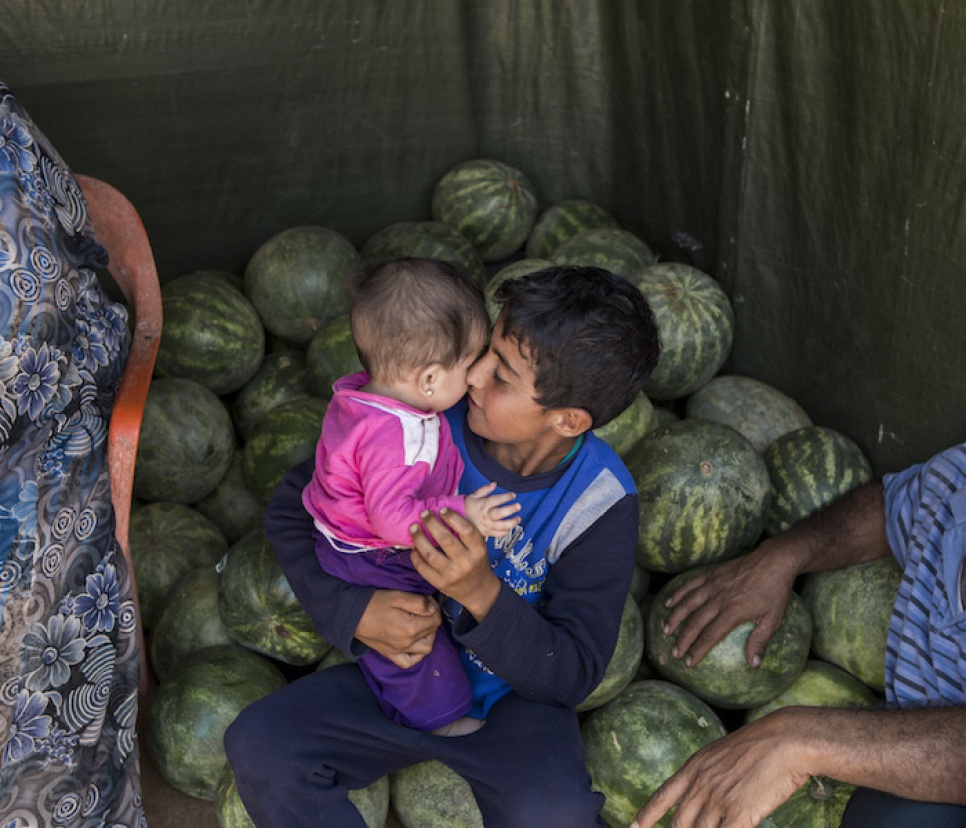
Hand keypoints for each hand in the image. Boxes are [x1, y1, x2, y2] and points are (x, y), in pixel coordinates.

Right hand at [354, 589, 440, 668]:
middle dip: (432, 619)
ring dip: (428, 636)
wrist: (352, 615)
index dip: (435, 607)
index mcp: (410, 628)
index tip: (427, 601)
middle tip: (424, 609)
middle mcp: (407, 643)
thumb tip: (433, 609)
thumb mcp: (397, 596)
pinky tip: (415, 644)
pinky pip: (409, 662)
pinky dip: (417, 655)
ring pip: (426, 648)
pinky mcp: (391, 655)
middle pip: (432, 632)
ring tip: (421, 624)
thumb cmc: (375, 602)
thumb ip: (418, 603)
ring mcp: (399, 651)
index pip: (436, 619)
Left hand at [409, 507, 501, 621]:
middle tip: (424, 513)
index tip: (442, 509)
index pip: (466, 530)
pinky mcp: (440, 584)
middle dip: (432, 523)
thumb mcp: (478, 547)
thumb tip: (443, 512)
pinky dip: (415, 556)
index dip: (453, 518)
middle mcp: (466, 563)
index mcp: (478, 550)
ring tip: (414, 527)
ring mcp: (452, 575)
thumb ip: (465, 533)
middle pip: (445, 540)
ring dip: (419, 538)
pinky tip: (414, 547)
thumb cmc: (476, 562)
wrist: (477, 590)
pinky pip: (423, 568)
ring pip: (430, 554)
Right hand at [463, 481, 520, 537]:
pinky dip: (505, 532)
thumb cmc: (468, 506)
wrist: (458, 520)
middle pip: (499, 514)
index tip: (513, 495)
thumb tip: (494, 484)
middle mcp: (485, 516)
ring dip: (511, 523)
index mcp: (482, 505)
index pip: (495, 500)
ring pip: (500, 526)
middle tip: (519, 506)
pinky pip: (497, 534)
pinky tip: (511, 527)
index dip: (505, 497)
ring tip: (518, 519)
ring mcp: (486, 526)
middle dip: (510, 510)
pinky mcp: (486, 533)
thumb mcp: (474, 495)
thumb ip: (484, 489)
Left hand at [630, 711, 812, 827]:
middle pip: (679, 823)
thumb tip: (700, 793)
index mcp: (694, 768)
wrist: (784, 740)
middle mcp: (701, 784)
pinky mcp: (738, 812)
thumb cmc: (760, 746)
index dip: (646, 815)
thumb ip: (707, 775)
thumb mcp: (721, 754)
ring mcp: (718, 799)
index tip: (634, 827)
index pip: (663, 796)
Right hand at [662, 540, 798, 667]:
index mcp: (733, 612)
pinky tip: (668, 602)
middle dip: (683, 639)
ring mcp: (713, 584)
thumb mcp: (774, 619)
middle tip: (675, 652)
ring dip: (675, 617)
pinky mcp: (711, 573)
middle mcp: (719, 598)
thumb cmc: (775, 591)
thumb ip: (760, 641)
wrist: (774, 560)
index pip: (710, 635)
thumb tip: (754, 665)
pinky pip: (690, 584)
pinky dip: (678, 593)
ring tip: (665, 630)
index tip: (689, 662)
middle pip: (695, 622)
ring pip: (688, 603)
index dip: (698, 650)